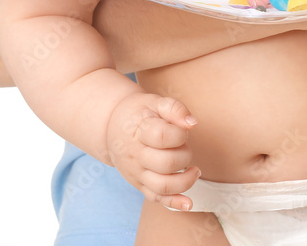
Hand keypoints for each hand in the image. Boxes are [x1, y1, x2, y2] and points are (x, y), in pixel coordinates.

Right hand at [106, 92, 200, 209]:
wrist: (112, 127)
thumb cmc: (139, 113)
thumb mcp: (154, 102)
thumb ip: (174, 109)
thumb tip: (192, 123)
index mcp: (139, 131)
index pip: (162, 136)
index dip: (180, 134)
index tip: (183, 130)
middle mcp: (135, 155)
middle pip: (166, 163)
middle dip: (184, 155)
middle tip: (185, 146)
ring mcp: (136, 173)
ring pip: (162, 186)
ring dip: (185, 181)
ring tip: (194, 170)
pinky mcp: (139, 184)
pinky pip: (156, 198)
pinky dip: (174, 203)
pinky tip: (188, 203)